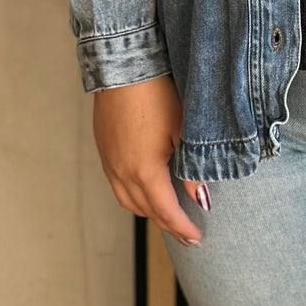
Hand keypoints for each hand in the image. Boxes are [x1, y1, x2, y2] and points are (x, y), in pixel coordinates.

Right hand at [92, 73, 208, 246]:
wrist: (124, 67)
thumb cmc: (156, 94)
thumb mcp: (183, 130)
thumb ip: (192, 169)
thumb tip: (202, 197)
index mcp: (143, 171)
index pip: (165, 212)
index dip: (182, 228)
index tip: (197, 239)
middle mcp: (121, 172)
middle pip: (145, 210)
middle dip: (167, 224)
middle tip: (186, 232)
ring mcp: (109, 162)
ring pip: (127, 201)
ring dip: (148, 211)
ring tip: (167, 214)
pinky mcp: (103, 150)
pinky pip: (117, 184)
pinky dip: (133, 195)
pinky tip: (145, 188)